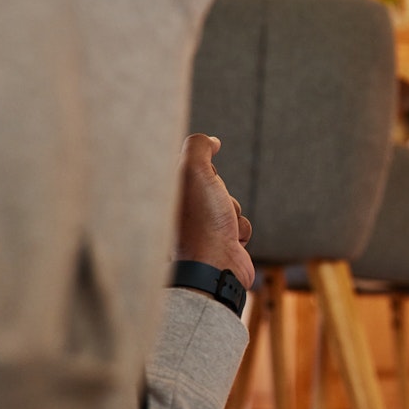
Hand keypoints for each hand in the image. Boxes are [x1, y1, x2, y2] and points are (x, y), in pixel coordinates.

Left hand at [175, 134, 253, 287]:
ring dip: (234, 212)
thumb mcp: (195, 170)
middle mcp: (181, 212)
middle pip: (214, 185)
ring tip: (224, 227)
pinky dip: (240, 231)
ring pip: (229, 205)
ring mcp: (200, 230)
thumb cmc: (202, 221)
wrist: (214, 267)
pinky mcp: (218, 244)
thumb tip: (212, 141)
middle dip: (223, 192)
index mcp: (167, 195)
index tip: (203, 180)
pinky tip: (232, 241)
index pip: (191, 167)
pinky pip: (239, 226)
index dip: (204, 170)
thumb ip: (199, 146)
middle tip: (215, 204)